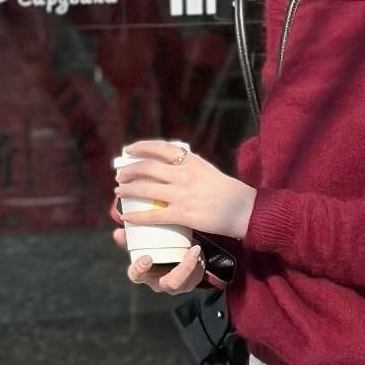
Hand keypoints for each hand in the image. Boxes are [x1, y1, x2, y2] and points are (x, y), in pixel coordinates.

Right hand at [111, 219, 208, 294]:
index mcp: (143, 274)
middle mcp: (159, 283)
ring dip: (195, 266)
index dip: (140, 268)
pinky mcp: (188, 283)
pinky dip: (199, 265)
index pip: (136, 275)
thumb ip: (130, 237)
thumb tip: (118, 232)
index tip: (146, 258)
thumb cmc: (152, 249)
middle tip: (191, 252)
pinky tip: (200, 253)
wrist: (170, 257)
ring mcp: (176, 286)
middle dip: (183, 269)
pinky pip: (196, 277)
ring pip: (188, 282)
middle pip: (171, 283)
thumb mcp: (141, 243)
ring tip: (197, 249)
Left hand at [114, 139, 255, 239]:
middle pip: (147, 168)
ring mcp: (182, 195)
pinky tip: (126, 217)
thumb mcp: (207, 170)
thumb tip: (169, 167)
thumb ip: (189, 167)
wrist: (245, 210)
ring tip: (119, 191)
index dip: (140, 147)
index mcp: (191, 161)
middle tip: (120, 175)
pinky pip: (153, 215)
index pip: (160, 148)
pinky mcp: (183, 214)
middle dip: (129, 171)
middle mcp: (184, 175)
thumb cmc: (228, 191)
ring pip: (146, 189)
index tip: (128, 150)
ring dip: (128, 190)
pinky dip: (137, 216)